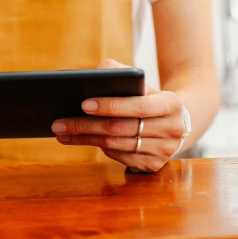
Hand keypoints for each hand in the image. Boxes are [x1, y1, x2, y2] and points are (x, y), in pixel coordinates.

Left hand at [52, 59, 185, 172]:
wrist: (178, 120)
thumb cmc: (149, 97)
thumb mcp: (141, 83)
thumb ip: (120, 72)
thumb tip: (94, 76)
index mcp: (171, 104)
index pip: (138, 106)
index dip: (111, 106)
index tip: (83, 104)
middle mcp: (171, 130)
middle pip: (120, 129)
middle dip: (85, 125)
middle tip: (59, 123)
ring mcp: (163, 150)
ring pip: (115, 145)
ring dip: (84, 139)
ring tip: (62, 132)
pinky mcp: (154, 165)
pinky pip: (119, 157)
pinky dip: (99, 147)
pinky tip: (81, 140)